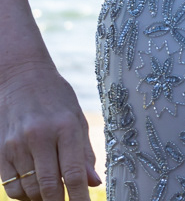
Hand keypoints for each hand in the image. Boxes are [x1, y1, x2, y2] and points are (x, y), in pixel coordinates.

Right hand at [0, 59, 98, 200]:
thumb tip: (93, 183)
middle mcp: (39, 137)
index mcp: (66, 128)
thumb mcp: (78, 120)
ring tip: (53, 196)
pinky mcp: (0, 151)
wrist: (22, 78)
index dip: (79, 197)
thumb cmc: (57, 99)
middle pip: (48, 186)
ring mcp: (16, 145)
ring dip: (42, 200)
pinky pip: (11, 186)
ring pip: (29, 190)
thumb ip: (85, 153)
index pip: (73, 173)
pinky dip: (24, 196)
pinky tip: (34, 192)